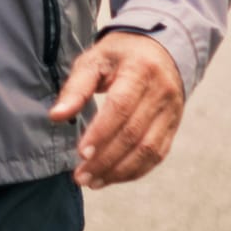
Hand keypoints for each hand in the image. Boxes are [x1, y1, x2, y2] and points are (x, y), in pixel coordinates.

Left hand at [49, 31, 184, 189]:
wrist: (160, 48)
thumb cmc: (119, 55)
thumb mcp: (94, 60)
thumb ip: (76, 87)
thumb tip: (56, 116)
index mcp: (140, 71)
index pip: (120, 107)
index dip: (101, 133)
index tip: (81, 153)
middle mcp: (161, 93)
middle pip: (134, 134)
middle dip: (106, 160)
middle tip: (80, 176)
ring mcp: (171, 112)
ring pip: (149, 150)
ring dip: (120, 171)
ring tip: (93, 182)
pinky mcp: (174, 126)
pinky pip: (158, 154)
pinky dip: (135, 170)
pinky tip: (113, 177)